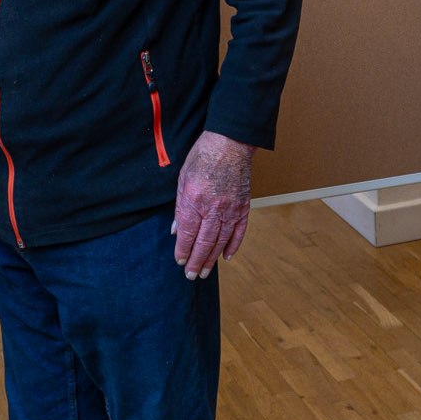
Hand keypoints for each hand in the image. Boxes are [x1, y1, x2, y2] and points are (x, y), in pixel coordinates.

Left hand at [172, 131, 253, 279]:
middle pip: (204, 243)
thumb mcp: (182, 178)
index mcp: (195, 199)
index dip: (183, 251)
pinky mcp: (243, 207)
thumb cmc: (203, 156)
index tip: (180, 261)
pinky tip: (226, 257)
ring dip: (212, 259)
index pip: (188, 234)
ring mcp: (230, 208)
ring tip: (205, 272)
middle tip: (191, 276)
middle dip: (196, 262)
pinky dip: (233, 246)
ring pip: (221, 241)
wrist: (230, 143)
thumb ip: (180, 207)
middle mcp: (213, 208)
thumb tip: (177, 230)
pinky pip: (238, 232)